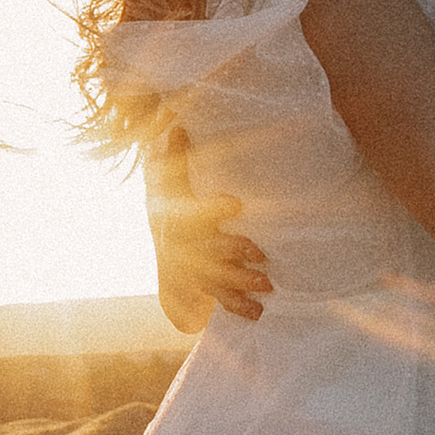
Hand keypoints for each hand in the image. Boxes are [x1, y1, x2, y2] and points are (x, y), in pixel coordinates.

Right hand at [144, 119, 271, 331]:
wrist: (167, 254)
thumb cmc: (175, 210)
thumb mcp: (171, 184)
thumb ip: (177, 156)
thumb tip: (176, 121)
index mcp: (184, 220)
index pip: (196, 212)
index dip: (214, 209)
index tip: (235, 204)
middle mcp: (190, 248)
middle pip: (211, 250)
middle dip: (234, 252)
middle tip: (260, 254)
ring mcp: (199, 271)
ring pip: (219, 279)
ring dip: (241, 283)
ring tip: (267, 285)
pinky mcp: (209, 289)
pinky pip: (222, 300)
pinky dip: (239, 308)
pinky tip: (258, 313)